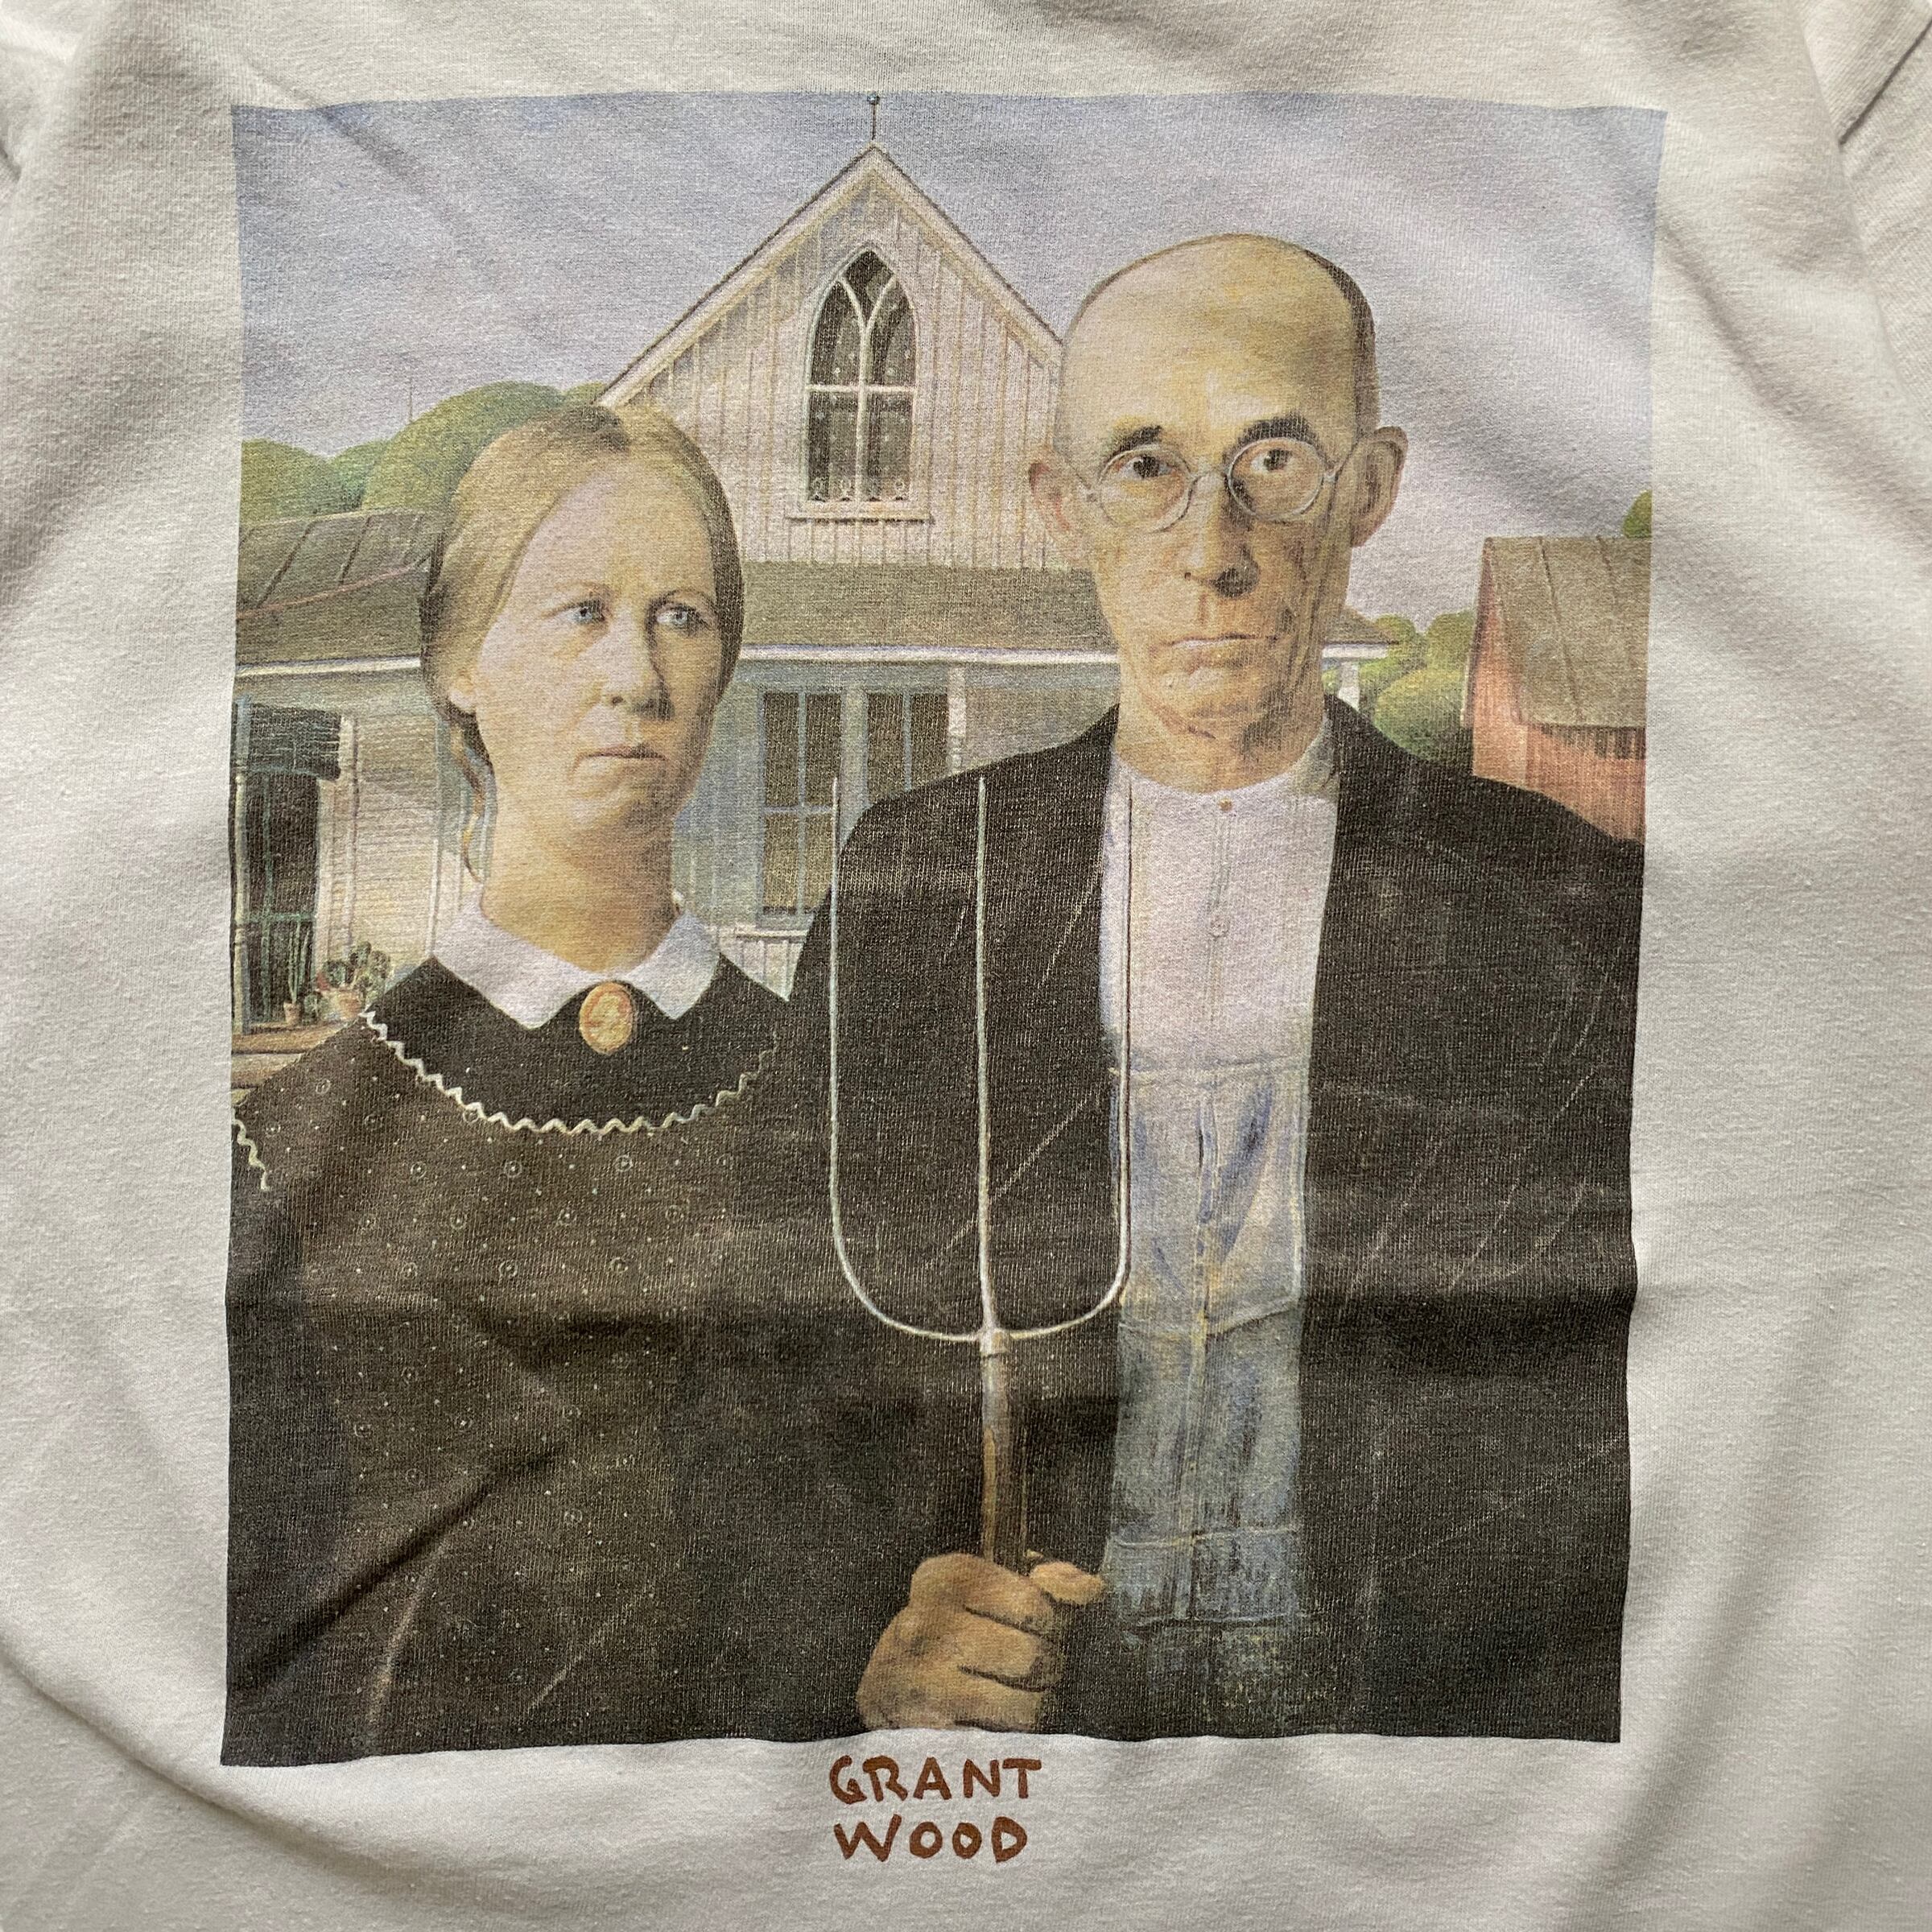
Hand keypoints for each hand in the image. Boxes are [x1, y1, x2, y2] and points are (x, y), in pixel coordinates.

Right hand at [855, 1552, 1105, 1730]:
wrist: (889, 1691)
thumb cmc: (958, 1632)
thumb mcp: (993, 1590)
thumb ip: (1048, 1584)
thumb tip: (1092, 1591)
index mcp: (943, 1578)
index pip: (1034, 1605)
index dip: (1055, 1625)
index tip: (1046, 1632)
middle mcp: (924, 1626)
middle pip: (1034, 1659)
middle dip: (1050, 1671)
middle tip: (1040, 1674)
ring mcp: (920, 1685)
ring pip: (1027, 1710)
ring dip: (1039, 1711)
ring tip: (1026, 1702)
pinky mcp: (925, 1740)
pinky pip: (1004, 1747)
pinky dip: (1015, 1744)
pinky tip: (1003, 1729)